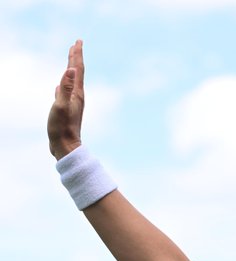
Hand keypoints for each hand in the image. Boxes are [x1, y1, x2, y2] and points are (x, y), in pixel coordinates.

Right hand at [47, 40, 84, 159]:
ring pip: (72, 82)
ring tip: (70, 61)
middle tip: (76, 44)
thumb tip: (72, 69)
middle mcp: (76, 97)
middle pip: (77, 73)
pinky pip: (65, 92)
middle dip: (76, 58)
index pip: (78, 70)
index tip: (78, 41)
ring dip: (71, 70)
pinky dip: (63, 85)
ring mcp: (72, 104)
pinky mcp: (66, 110)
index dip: (77, 55)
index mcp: (76, 94)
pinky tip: (59, 86)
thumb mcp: (61, 105)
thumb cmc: (61, 128)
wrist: (65, 147)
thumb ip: (66, 87)